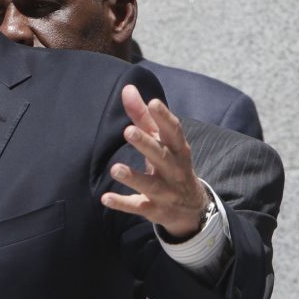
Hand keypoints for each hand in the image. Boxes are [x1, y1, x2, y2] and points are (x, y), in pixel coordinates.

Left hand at [101, 85, 211, 239]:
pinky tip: (105, 198)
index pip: (173, 131)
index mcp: (177, 150)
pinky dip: (122, 203)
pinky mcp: (154, 209)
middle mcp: (174, 170)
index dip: (164, 117)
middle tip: (128, 131)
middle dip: (146, 144)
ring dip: (133, 177)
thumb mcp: (161, 141)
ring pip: (150, 184)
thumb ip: (143, 116)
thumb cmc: (171, 163)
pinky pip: (138, 206)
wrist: (192, 208)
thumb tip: (127, 88)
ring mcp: (165, 192)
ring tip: (115, 169)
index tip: (153, 102)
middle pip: (161, 156)